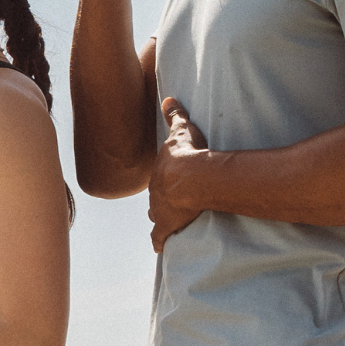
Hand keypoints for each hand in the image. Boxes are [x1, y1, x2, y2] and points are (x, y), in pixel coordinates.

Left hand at [148, 97, 207, 251]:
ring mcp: (159, 210)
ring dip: (162, 218)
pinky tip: (159, 247)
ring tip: (170, 222)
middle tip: (172, 201)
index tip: (170, 182)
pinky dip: (159, 242)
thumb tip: (168, 98)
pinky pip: (159, 238)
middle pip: (156, 198)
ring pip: (156, 216)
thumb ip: (175, 115)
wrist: (190, 177)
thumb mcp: (181, 130)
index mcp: (158, 172)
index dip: (166, 180)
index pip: (159, 178)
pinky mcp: (166, 226)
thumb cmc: (187, 153)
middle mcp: (154, 193)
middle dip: (163, 199)